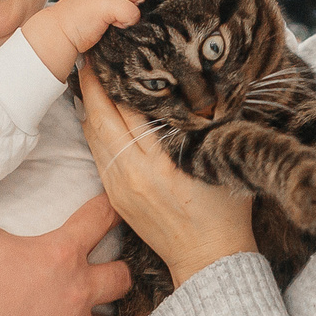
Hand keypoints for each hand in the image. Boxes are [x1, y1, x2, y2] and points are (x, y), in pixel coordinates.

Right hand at [23, 0, 148, 77]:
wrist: (58, 30)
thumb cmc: (82, 19)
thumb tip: (148, 0)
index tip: (137, 1)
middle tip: (130, 8)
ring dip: (137, 6)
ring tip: (121, 17)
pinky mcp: (106, 3)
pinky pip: (133, 11)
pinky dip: (127, 22)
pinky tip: (113, 24)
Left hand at [77, 59, 255, 288]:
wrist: (210, 261)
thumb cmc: (225, 213)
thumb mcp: (221, 164)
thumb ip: (207, 128)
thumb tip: (199, 91)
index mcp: (159, 165)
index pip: (130, 111)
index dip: (121, 81)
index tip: (117, 54)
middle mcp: (132, 175)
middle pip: (103, 120)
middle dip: (94, 87)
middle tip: (92, 57)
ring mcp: (119, 188)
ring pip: (94, 137)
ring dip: (90, 107)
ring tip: (91, 79)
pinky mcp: (115, 198)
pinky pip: (98, 156)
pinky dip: (95, 131)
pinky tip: (97, 115)